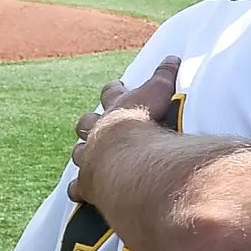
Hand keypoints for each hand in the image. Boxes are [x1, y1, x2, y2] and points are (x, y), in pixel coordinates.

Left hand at [68, 57, 179, 203]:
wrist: (129, 157)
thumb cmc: (146, 124)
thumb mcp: (158, 93)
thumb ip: (165, 75)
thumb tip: (172, 57)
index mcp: (116, 110)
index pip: (112, 94)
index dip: (113, 90)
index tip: (115, 86)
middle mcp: (97, 132)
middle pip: (86, 122)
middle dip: (89, 122)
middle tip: (91, 123)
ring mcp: (90, 158)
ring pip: (78, 153)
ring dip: (82, 154)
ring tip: (85, 157)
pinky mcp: (88, 184)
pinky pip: (77, 188)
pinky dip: (78, 189)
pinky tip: (78, 193)